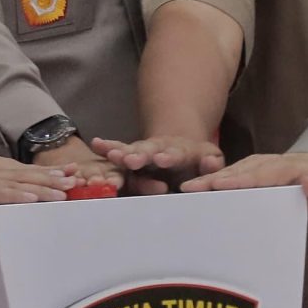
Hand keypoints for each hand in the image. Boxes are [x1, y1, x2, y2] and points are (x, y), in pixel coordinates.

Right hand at [0, 157, 76, 205]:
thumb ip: (0, 182)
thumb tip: (24, 188)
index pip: (29, 169)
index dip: (52, 172)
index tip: (74, 173)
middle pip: (30, 173)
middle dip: (55, 178)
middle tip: (78, 181)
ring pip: (20, 182)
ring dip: (43, 187)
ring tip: (64, 192)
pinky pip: (0, 193)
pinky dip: (18, 195)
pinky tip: (33, 198)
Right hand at [91, 135, 222, 194]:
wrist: (182, 148)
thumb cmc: (197, 161)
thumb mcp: (209, 159)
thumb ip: (211, 163)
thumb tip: (211, 161)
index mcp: (181, 151)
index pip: (175, 154)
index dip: (168, 156)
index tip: (161, 158)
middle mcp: (159, 148)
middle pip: (149, 151)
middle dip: (139, 155)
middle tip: (131, 160)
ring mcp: (144, 151)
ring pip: (131, 151)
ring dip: (121, 153)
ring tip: (111, 155)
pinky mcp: (132, 154)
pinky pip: (118, 150)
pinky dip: (108, 147)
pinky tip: (96, 144)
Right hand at [182, 153, 307, 214]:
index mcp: (284, 168)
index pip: (261, 175)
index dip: (240, 180)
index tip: (221, 185)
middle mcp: (265, 163)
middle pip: (238, 171)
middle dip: (214, 179)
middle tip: (191, 187)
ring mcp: (254, 166)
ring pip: (229, 172)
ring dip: (208, 179)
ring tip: (187, 188)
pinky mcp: (246, 171)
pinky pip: (227, 176)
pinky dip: (211, 182)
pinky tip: (195, 190)